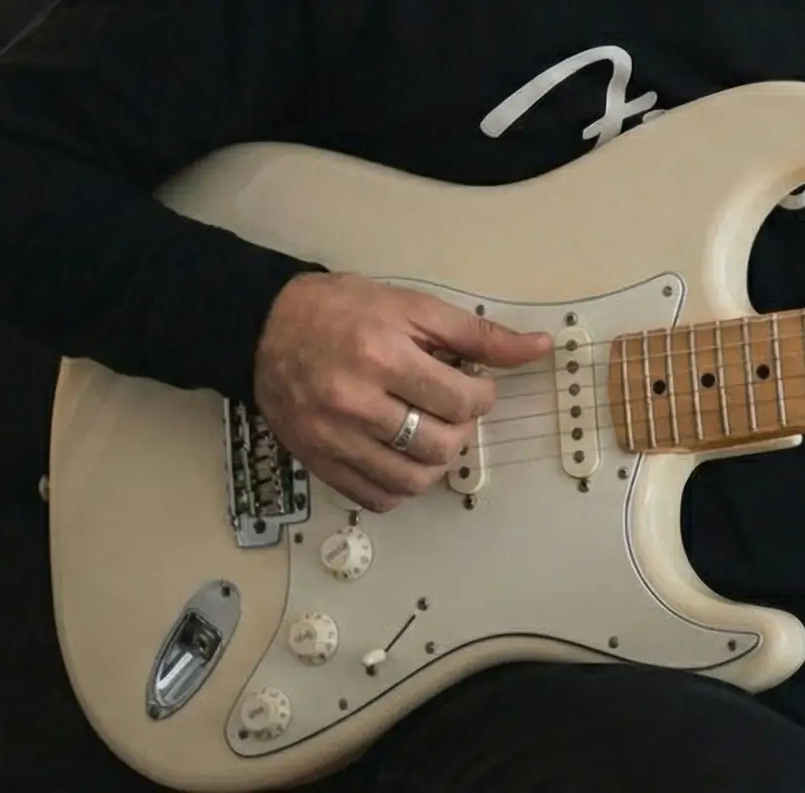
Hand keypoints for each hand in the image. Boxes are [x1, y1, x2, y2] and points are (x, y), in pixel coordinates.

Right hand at [253, 271, 553, 511]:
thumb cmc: (343, 310)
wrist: (265, 327)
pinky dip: (401, 486)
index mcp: (383, 355)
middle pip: (440, 445)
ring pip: (412, 481)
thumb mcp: (413, 306)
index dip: (481, 395)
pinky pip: (377, 498)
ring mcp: (332, 438)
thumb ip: (478, 334)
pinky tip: (402, 457)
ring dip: (436, 461)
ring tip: (430, 433)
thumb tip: (539, 348)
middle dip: (461, 429)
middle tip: (452, 409)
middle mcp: (355, 402)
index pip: (461, 401)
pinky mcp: (317, 463)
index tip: (472, 384)